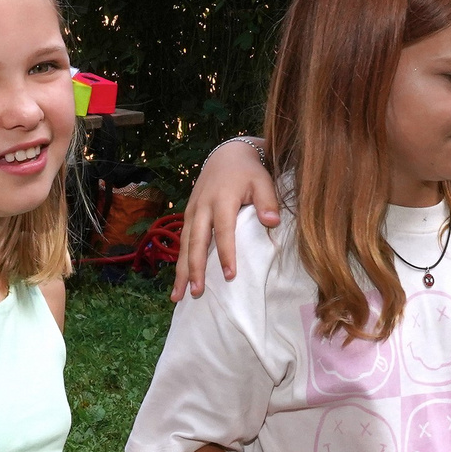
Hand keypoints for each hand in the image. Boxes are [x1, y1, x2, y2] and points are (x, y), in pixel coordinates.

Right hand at [172, 138, 281, 299]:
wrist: (227, 156)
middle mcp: (202, 208)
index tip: (230, 276)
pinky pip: (182, 242)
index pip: (224, 230)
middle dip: (195, 268)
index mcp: (222, 200)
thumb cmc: (249, 172)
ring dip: (181, 271)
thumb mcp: (262, 180)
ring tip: (178, 296)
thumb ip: (267, 201)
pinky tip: (179, 281)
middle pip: (196, 242)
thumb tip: (272, 222)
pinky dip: (180, 262)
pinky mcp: (188, 216)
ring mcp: (192, 212)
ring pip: (184, 245)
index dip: (226, 253)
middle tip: (197, 292)